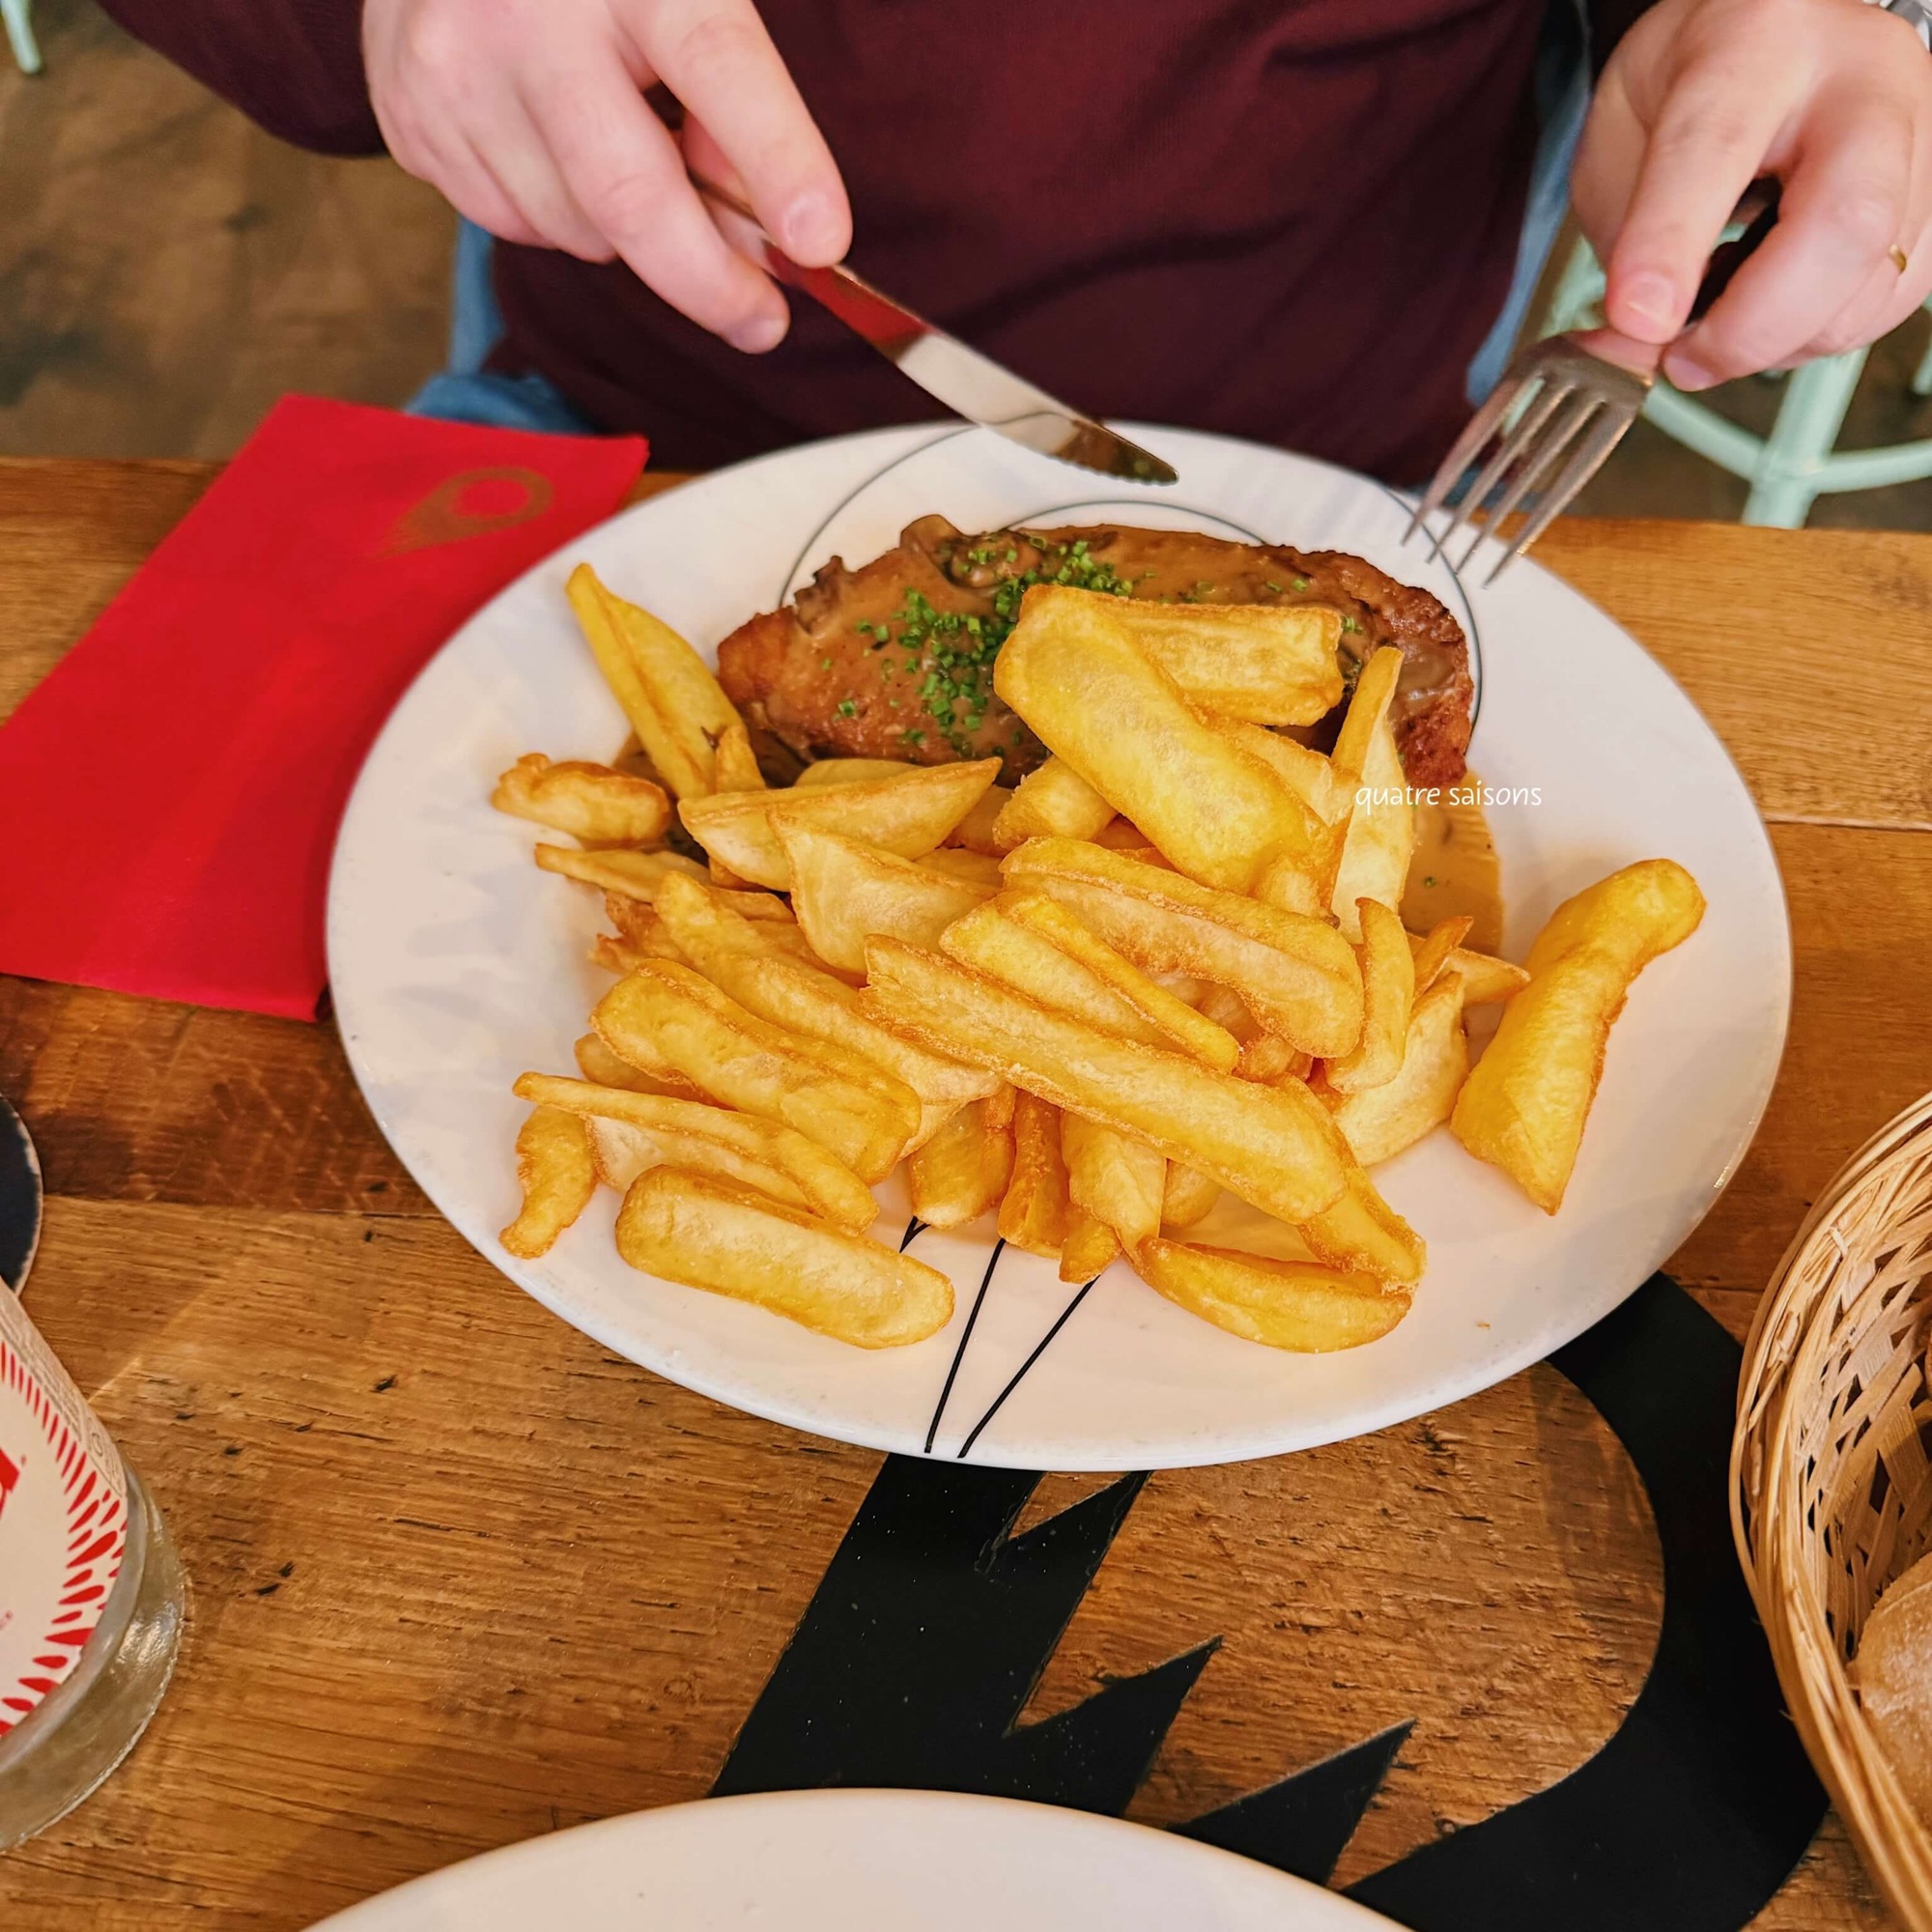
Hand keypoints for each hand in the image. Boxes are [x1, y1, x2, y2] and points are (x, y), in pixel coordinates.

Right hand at [363, 0, 849, 352]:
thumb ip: (734, 95)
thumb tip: (767, 233)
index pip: (718, 65)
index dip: (778, 160)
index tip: (822, 243)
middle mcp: (527, 13)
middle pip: (631, 197)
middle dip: (710, 283)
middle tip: (763, 323)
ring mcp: (454, 71)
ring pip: (578, 231)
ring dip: (627, 236)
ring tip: (627, 153)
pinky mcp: (412, 121)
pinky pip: (517, 226)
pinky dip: (559, 216)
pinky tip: (555, 145)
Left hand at [1571, 0, 1931, 388]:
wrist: (1772, 39)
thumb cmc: (1697, 77)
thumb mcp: (1621, 132)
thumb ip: (1624, 237)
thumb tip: (1636, 342)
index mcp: (1759, 41)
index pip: (1719, 146)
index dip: (1670, 247)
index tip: (1634, 318)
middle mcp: (1863, 77)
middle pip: (1846, 221)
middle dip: (1752, 327)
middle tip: (1683, 359)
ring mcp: (1919, 135)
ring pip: (1873, 282)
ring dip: (1779, 342)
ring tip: (1718, 323)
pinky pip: (1888, 301)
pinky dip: (1815, 334)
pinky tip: (1770, 306)